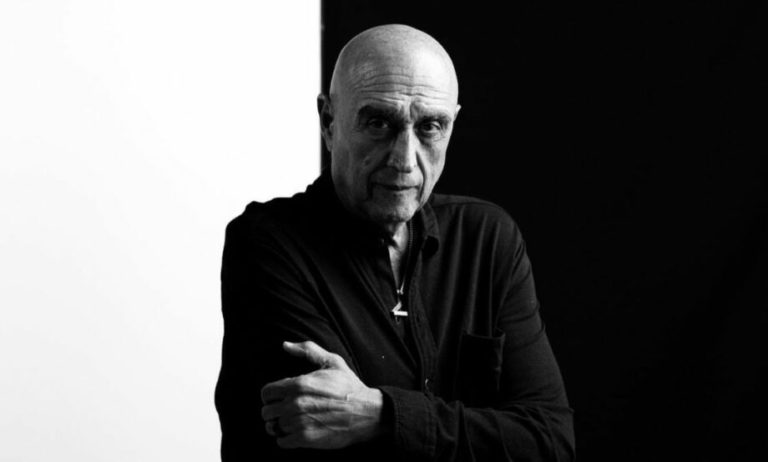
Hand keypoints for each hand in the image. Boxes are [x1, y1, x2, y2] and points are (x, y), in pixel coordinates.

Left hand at [260, 341, 383, 448]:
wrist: (367, 412)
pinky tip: (295, 432)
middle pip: (266, 412)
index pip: (266, 393)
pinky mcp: (306, 439)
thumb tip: (285, 345)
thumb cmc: (349, 386)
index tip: (279, 398)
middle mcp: (295, 403)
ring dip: (279, 425)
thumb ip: (307, 350)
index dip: (270, 395)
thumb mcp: (332, 361)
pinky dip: (285, 438)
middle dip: (274, 411)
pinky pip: (282, 442)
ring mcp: (300, 422)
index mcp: (299, 384)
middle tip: (285, 411)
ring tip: (290, 422)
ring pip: (273, 427)